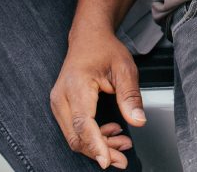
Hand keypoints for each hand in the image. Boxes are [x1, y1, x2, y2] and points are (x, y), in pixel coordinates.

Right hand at [50, 27, 145, 169]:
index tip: (108, 161)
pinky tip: (111, 133)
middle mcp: (61, 96)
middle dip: (100, 150)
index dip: (96, 145)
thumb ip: (130, 95)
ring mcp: (58, 103)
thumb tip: (138, 120)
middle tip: (123, 156)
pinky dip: (92, 137)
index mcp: (76, 85)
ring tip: (122, 143)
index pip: (83, 123)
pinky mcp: (61, 107)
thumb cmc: (104, 49)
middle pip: (76, 136)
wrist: (88, 38)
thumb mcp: (125, 68)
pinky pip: (74, 130)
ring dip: (97, 145)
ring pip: (74, 136)